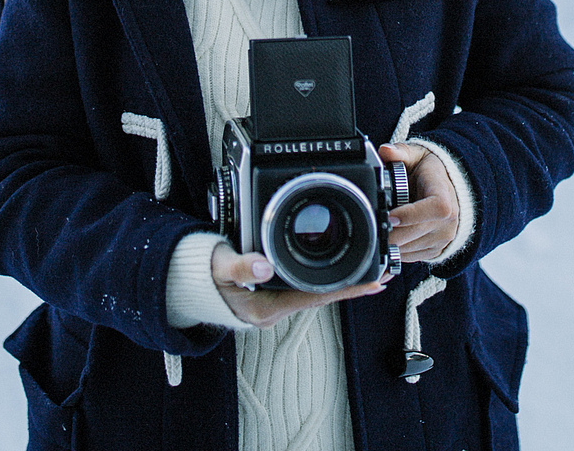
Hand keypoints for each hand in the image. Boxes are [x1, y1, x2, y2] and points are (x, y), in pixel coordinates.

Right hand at [211, 245, 390, 328]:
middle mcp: (275, 308)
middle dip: (352, 284)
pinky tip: (336, 267)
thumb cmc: (203, 276)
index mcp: (267, 307)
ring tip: (370, 269)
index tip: (375, 282)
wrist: (188, 285)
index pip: (316, 296)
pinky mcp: (272, 294)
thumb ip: (239, 266)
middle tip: (384, 271)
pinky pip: (304, 286)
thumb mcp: (218, 268)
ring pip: (315, 290)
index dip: (347, 289)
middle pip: (322, 294)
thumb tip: (262, 265)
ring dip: (340, 281)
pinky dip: (322, 278)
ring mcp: (275, 303)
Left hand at [379, 142, 457, 262]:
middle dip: (390, 232)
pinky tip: (389, 236)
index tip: (389, 216)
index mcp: (444, 198)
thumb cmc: (431, 172)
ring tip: (380, 227)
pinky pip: (412, 257)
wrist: (449, 189)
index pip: (433, 210)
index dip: (409, 215)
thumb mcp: (416, 156)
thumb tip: (385, 151)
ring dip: (391, 242)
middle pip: (415, 234)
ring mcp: (443, 240)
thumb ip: (400, 152)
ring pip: (410, 249)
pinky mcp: (436, 251)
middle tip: (371, 224)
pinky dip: (397, 250)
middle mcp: (448, 223)